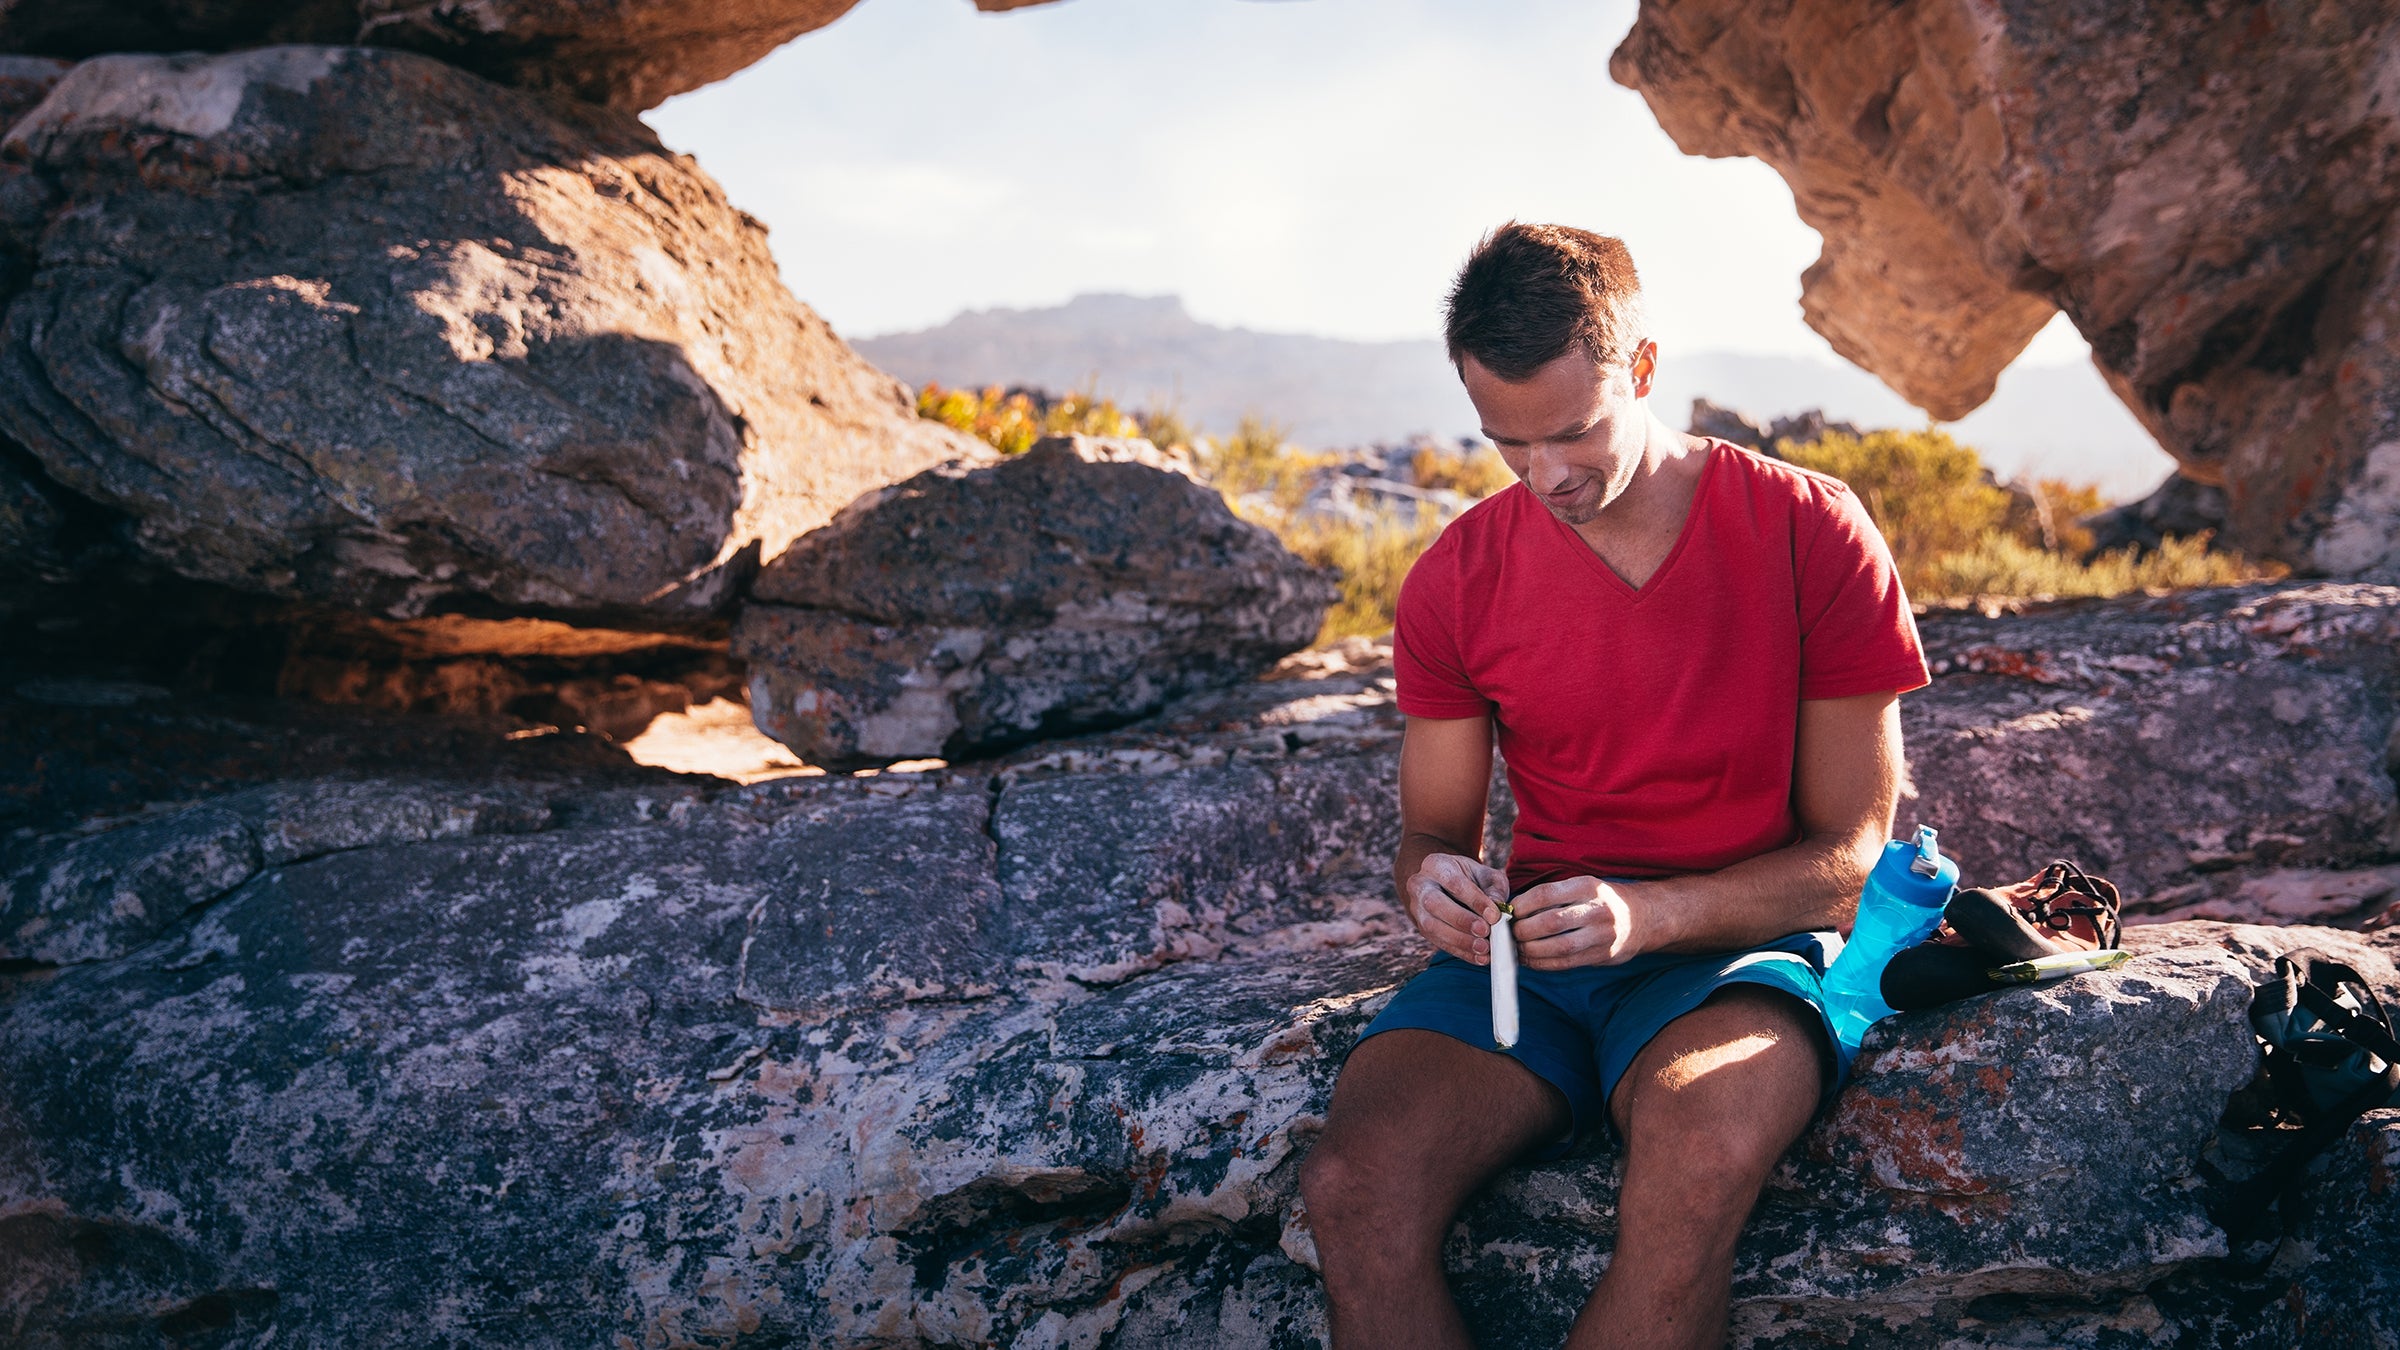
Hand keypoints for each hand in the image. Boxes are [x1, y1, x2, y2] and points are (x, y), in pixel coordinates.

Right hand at [1402, 853, 1509, 963]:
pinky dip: (1460, 952)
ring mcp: (1417, 909)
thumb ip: (1494, 889)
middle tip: (1485, 932)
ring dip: (1459, 940)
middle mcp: (1420, 885)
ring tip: (1484, 948)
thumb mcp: (1486, 875)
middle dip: (1461, 920)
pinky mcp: (1422, 929)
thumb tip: (1499, 910)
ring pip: (1431, 926)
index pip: (1453, 882)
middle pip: (1434, 903)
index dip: (1474, 899)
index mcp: (1435, 865)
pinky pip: (1438, 942)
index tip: (1494, 915)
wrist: (1447, 885)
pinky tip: (1479, 957)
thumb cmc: (1471, 878)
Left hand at [1512, 876, 1641, 968]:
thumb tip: (1513, 909)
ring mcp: (1602, 935)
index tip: (1510, 912)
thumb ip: (1554, 895)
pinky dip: (1543, 964)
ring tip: (1517, 948)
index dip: (1522, 905)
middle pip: (1550, 922)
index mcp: (1587, 886)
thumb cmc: (1600, 900)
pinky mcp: (1603, 955)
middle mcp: (1596, 910)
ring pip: (1558, 947)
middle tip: (1510, 933)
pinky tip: (1531, 960)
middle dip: (1523, 930)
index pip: (1545, 894)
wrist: (1641, 917)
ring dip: (1531, 950)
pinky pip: (1567, 963)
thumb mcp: (1583, 885)